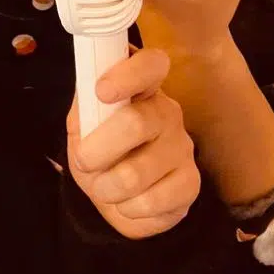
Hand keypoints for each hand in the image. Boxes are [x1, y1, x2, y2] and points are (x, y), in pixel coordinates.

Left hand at [67, 48, 199, 238]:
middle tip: (84, 161)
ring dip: (107, 186)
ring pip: (136, 173)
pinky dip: (128, 208)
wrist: (117, 197)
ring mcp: (183, 147)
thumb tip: (89, 92)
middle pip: (136, 122)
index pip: (150, 65)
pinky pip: (152, 202)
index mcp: (141, 88)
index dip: (128, 74)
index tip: (101, 91)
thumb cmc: (100, 151)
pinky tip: (129, 201)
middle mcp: (167, 111)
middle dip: (97, 150)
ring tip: (103, 186)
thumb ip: (85, 106)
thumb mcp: (83, 125)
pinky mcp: (190, 183)